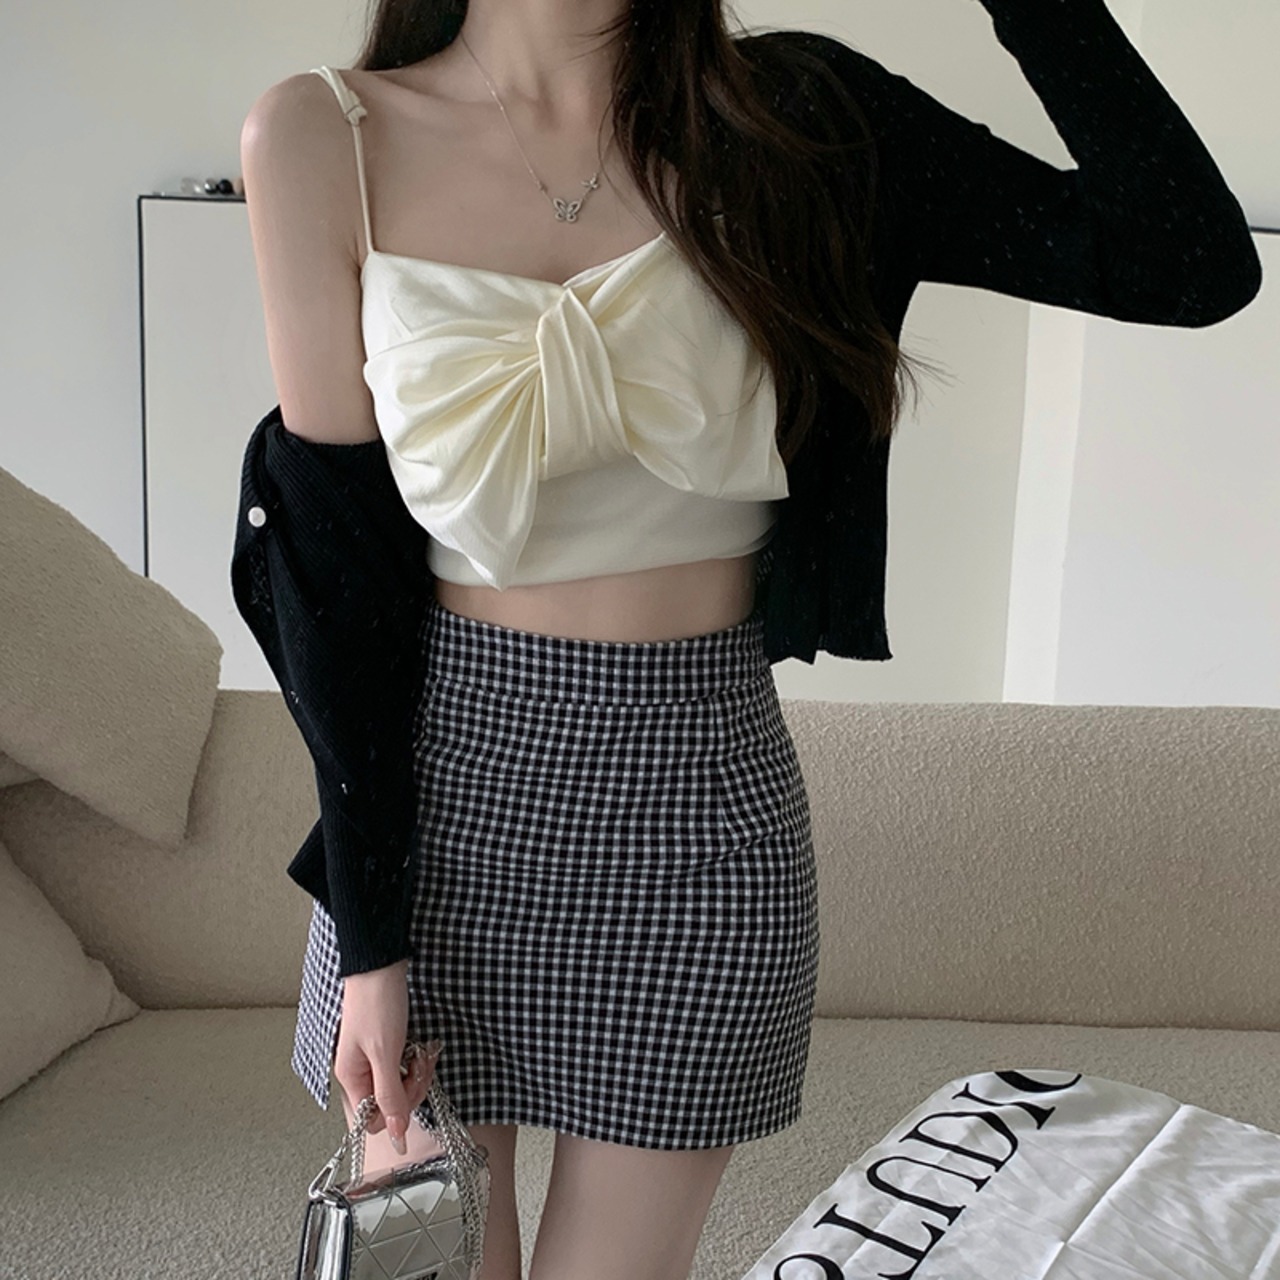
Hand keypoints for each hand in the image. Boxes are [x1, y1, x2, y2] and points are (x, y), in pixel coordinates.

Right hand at [333, 958, 436, 1153]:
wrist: (381, 964)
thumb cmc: (377, 1002)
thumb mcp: (385, 1053)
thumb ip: (389, 1094)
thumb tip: (394, 1133)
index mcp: (351, 1077)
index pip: (372, 1120)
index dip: (396, 1112)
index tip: (412, 1090)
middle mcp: (360, 1071)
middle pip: (390, 1104)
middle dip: (413, 1088)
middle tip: (422, 1066)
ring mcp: (374, 1058)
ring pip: (400, 1084)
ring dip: (418, 1072)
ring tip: (423, 1052)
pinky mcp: (387, 1044)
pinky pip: (404, 1065)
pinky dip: (417, 1059)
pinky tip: (422, 1047)